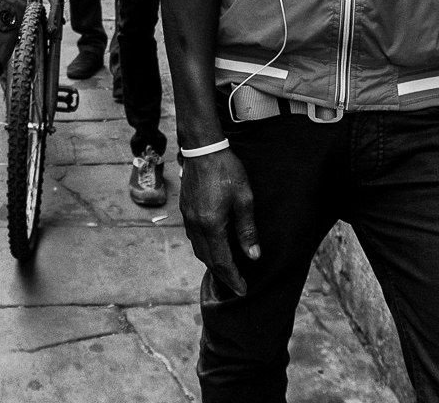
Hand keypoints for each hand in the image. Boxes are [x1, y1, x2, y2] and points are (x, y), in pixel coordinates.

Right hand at [179, 148, 260, 294]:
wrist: (203, 148)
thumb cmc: (226, 170)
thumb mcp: (244, 198)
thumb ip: (247, 229)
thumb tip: (253, 256)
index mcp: (211, 224)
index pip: (222, 261)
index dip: (233, 278)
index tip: (243, 290)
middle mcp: (196, 224)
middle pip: (207, 259)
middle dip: (222, 274)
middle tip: (236, 284)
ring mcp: (187, 217)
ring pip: (198, 249)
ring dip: (211, 262)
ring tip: (226, 269)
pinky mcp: (185, 209)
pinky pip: (193, 237)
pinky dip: (204, 248)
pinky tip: (213, 245)